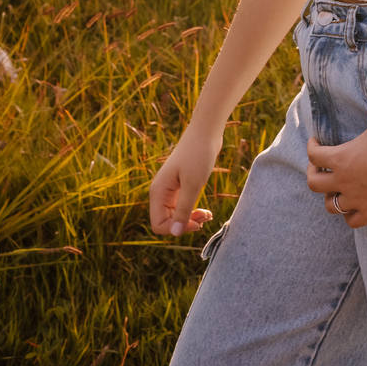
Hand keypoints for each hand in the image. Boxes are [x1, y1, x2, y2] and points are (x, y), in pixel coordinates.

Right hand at [149, 122, 220, 236]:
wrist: (206, 131)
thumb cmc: (198, 155)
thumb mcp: (193, 185)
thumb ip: (183, 210)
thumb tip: (175, 234)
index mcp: (158, 192)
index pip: (158, 225)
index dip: (176, 229)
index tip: (196, 223)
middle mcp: (160, 192)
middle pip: (167, 222)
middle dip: (185, 224)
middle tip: (205, 218)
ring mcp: (170, 189)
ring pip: (176, 216)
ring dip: (191, 219)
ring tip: (208, 215)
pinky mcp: (180, 186)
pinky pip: (182, 207)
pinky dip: (193, 211)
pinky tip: (206, 211)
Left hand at [306, 89, 366, 226]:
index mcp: (340, 159)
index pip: (314, 155)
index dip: (311, 147)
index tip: (315, 141)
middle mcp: (343, 181)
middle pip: (314, 184)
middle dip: (313, 175)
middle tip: (318, 169)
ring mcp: (356, 199)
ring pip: (331, 206)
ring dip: (330, 198)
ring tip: (334, 191)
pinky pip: (353, 221)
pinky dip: (350, 215)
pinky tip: (353, 209)